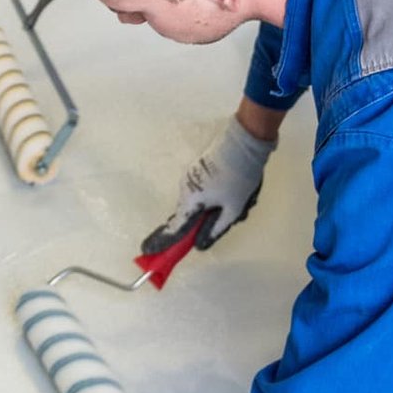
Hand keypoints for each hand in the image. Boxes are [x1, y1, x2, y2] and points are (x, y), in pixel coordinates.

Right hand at [139, 113, 276, 279]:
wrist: (244, 141)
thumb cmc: (239, 178)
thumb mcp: (233, 209)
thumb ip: (216, 229)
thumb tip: (200, 244)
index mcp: (191, 200)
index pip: (174, 227)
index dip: (163, 242)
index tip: (147, 251)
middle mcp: (186, 188)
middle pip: (191, 213)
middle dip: (209, 218)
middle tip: (233, 211)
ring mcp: (193, 175)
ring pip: (202, 199)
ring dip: (219, 203)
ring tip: (245, 194)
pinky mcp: (201, 167)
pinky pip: (206, 187)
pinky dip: (220, 192)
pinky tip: (240, 184)